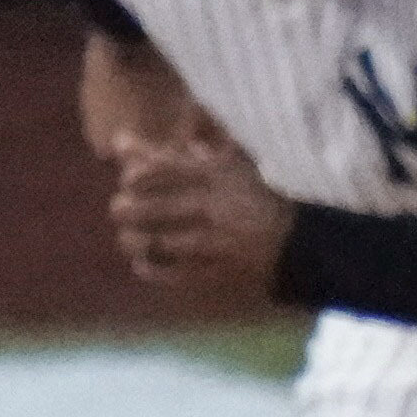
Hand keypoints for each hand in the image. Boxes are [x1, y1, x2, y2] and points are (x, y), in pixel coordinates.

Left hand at [102, 129, 288, 301]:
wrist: (298, 240)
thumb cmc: (250, 193)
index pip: (162, 171)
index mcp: (215, 174)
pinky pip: (177, 274)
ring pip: (161, 243)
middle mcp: (214, 206)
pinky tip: (142, 264)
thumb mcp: (217, 163)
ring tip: (128, 238)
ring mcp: (217, 242)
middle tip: (118, 210)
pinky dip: (154, 271)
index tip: (128, 181)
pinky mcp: (220, 271)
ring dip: (135, 241)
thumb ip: (166, 153)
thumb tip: (119, 141)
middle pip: (154, 208)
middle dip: (127, 209)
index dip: (136, 176)